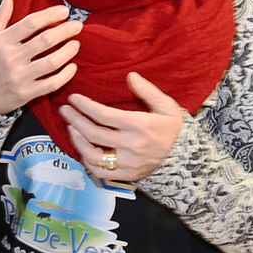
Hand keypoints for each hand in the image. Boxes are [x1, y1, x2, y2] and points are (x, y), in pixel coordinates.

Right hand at [0, 0, 81, 114]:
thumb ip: (1, 18)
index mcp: (2, 42)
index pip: (31, 23)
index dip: (51, 15)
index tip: (64, 12)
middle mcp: (11, 58)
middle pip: (45, 41)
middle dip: (66, 31)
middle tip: (77, 26)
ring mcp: (19, 77)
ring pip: (52, 62)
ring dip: (68, 51)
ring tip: (76, 44)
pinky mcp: (26, 93)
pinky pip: (52, 84)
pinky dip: (65, 75)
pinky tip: (71, 67)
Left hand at [61, 71, 185, 183]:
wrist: (187, 159)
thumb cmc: (175, 129)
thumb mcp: (167, 106)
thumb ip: (148, 91)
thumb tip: (130, 76)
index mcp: (140, 125)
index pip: (104, 115)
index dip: (85, 106)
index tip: (73, 99)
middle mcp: (132, 146)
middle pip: (94, 134)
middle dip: (75, 120)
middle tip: (65, 110)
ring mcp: (128, 163)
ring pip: (93, 155)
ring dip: (77, 142)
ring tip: (71, 128)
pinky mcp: (127, 176)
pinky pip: (100, 172)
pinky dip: (87, 162)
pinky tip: (82, 149)